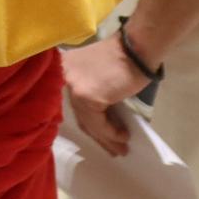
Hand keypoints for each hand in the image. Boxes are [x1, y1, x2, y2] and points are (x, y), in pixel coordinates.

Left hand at [61, 36, 146, 157]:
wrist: (135, 48)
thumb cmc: (123, 58)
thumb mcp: (99, 75)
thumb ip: (93, 92)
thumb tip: (101, 120)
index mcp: (63, 69)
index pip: (73, 103)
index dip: (88, 123)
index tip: (100, 139)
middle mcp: (63, 77)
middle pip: (80, 114)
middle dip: (98, 135)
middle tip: (112, 150)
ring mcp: (73, 86)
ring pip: (90, 121)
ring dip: (107, 139)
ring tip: (121, 150)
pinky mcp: (87, 96)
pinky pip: (99, 123)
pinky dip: (112, 133)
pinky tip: (123, 137)